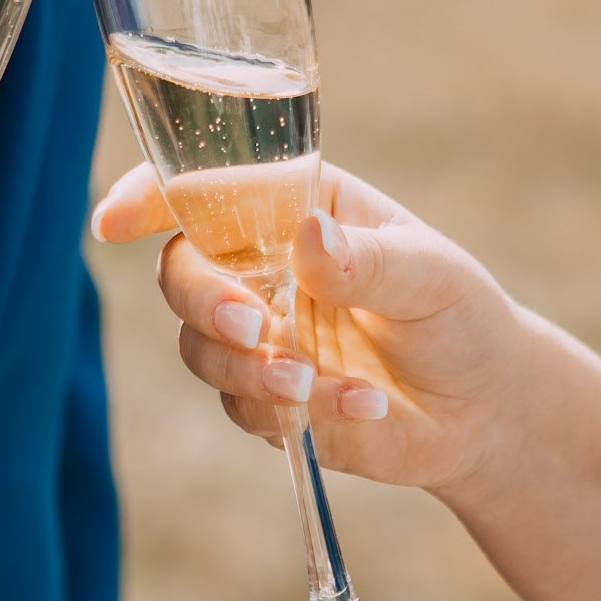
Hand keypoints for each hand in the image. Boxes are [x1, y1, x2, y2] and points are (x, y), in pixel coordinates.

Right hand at [92, 161, 521, 500]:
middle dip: (204, 302)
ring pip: (199, 349)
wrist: (485, 411)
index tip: (114, 220)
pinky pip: (244, 407)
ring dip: (246, 368)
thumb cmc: (460, 316)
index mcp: (294, 208)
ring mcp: (258, 337)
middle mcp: (261, 267)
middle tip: (256, 329)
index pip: (207, 188)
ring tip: (312, 383)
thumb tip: (309, 237)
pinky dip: (292, 412)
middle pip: (182, 272)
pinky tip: (361, 407)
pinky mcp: (266, 400)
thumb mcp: (433, 274)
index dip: (150, 197)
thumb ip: (369, 259)